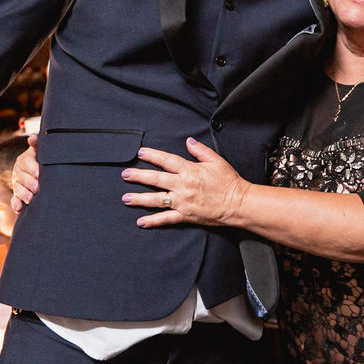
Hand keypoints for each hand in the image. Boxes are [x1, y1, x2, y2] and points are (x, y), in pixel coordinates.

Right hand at [10, 134, 38, 213]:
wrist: (36, 168)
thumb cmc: (40, 158)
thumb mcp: (39, 150)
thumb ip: (37, 144)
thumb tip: (33, 137)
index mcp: (24, 160)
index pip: (26, 163)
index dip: (32, 168)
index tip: (39, 174)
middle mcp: (18, 172)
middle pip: (22, 177)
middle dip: (29, 183)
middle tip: (37, 188)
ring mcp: (17, 183)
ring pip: (18, 188)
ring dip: (23, 194)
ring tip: (30, 199)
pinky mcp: (17, 194)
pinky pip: (14, 199)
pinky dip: (16, 204)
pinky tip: (19, 209)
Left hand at [121, 138, 249, 228]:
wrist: (238, 203)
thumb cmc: (229, 181)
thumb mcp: (217, 161)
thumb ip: (200, 151)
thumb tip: (188, 141)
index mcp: (190, 170)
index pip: (167, 160)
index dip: (153, 156)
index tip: (141, 152)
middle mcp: (182, 185)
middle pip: (155, 179)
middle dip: (138, 176)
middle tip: (125, 174)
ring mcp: (182, 202)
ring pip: (156, 199)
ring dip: (139, 199)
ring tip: (126, 198)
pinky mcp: (185, 215)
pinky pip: (166, 219)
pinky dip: (153, 221)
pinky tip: (141, 222)